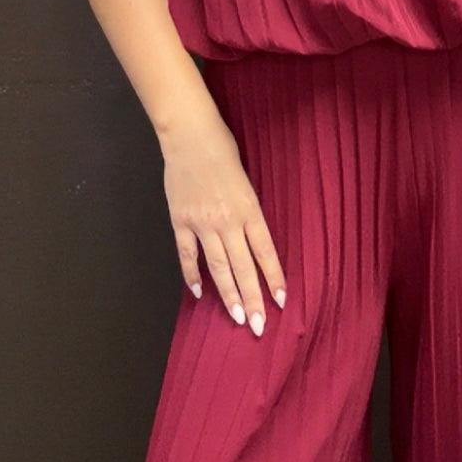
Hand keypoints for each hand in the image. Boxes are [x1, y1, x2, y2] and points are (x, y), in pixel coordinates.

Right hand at [162, 116, 286, 335]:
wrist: (191, 137)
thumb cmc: (223, 152)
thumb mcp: (246, 182)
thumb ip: (248, 212)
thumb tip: (252, 240)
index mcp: (249, 210)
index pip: (265, 252)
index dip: (274, 278)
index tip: (281, 301)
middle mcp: (228, 221)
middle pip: (243, 267)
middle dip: (252, 298)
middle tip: (258, 325)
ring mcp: (202, 224)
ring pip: (218, 267)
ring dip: (228, 295)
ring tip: (238, 317)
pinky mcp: (181, 222)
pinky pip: (188, 255)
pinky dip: (193, 275)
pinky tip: (200, 293)